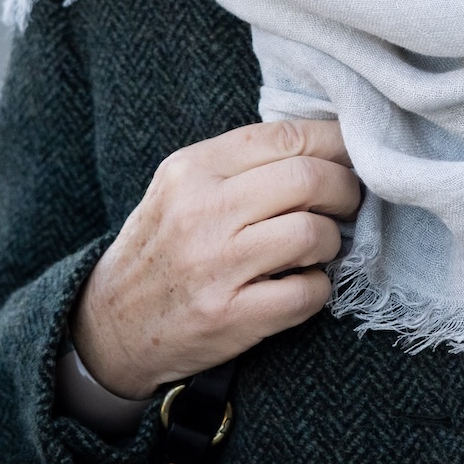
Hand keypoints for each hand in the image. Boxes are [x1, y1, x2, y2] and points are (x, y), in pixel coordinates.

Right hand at [71, 120, 361, 399]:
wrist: (109, 327)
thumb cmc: (163, 248)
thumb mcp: (183, 188)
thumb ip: (244, 163)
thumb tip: (330, 144)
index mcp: (192, 169)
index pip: (287, 136)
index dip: (336, 142)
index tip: (353, 155)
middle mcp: (201, 211)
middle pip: (310, 179)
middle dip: (345, 190)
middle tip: (348, 203)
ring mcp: (215, 266)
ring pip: (314, 234)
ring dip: (332, 242)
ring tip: (319, 247)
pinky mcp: (229, 316)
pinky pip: (307, 293)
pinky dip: (318, 288)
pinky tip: (302, 285)